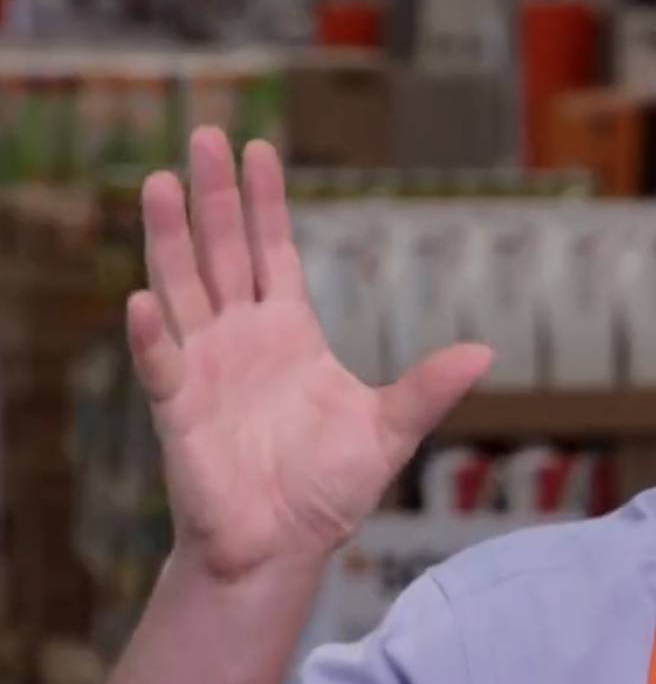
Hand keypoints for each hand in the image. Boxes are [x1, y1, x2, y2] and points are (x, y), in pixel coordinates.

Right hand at [128, 127, 490, 579]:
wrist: (281, 550)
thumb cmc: (328, 491)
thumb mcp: (390, 431)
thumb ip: (430, 388)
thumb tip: (487, 351)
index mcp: (290, 333)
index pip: (273, 252)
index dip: (265, 203)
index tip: (259, 148)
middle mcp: (241, 339)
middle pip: (224, 252)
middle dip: (216, 196)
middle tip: (206, 133)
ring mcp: (206, 369)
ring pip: (183, 288)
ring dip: (171, 239)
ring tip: (163, 182)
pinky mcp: (180, 412)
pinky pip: (161, 365)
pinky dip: (149, 336)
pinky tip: (140, 300)